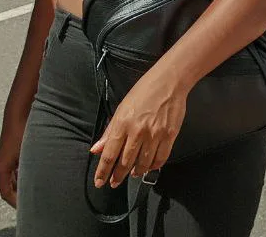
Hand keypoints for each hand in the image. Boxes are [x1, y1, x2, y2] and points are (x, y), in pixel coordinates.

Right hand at [0, 104, 29, 207]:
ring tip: (39, 190)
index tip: (26, 208)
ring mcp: (7, 160)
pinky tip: (38, 176)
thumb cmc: (21, 133)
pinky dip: (26, 175)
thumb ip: (30, 170)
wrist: (18, 113)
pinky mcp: (13, 154)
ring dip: (24, 184)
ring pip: (15, 179)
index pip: (6, 193)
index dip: (15, 203)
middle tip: (35, 201)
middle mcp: (2, 166)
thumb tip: (37, 184)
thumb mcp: (26, 154)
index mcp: (1, 169)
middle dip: (21, 195)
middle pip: (10, 187)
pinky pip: (18, 170)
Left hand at [91, 66, 187, 188]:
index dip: (103, 171)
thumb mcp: (121, 108)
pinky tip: (149, 166)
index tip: (99, 182)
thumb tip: (96, 149)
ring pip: (143, 163)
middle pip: (125, 162)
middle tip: (114, 183)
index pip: (109, 154)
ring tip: (133, 174)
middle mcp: (138, 131)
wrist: (169, 81)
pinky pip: (161, 158)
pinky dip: (154, 166)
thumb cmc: (143, 91)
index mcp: (122, 123)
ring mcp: (155, 134)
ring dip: (136, 172)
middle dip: (118, 176)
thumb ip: (109, 131)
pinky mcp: (170, 135)